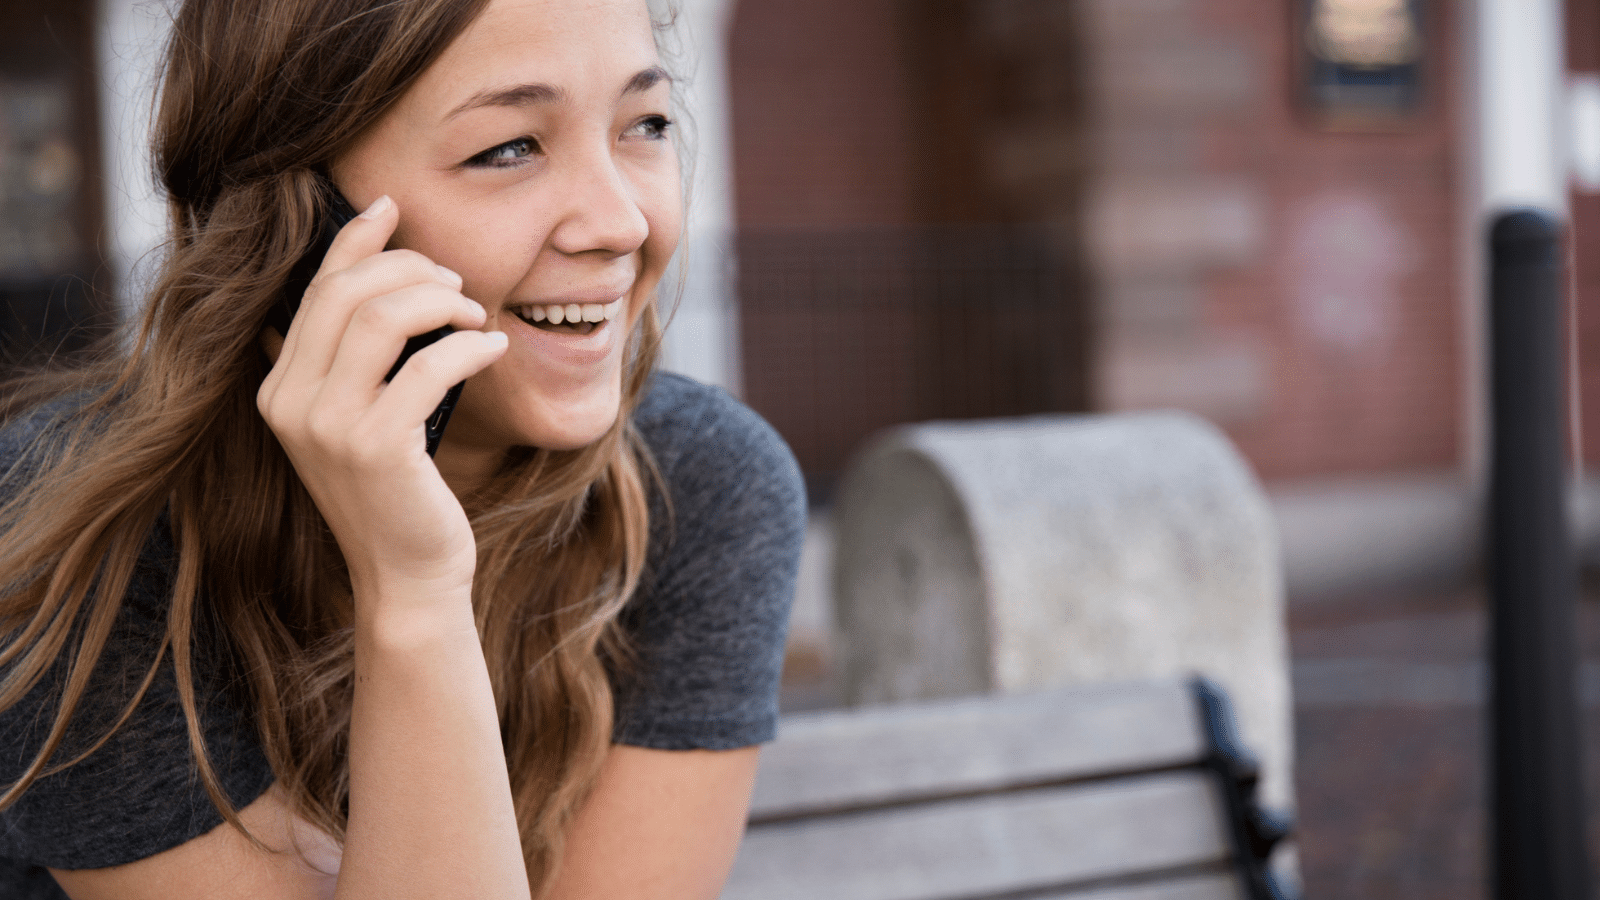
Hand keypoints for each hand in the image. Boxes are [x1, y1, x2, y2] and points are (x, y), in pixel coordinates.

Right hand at [257, 195, 506, 604]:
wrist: (407, 575)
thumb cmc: (397, 492)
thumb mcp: (361, 418)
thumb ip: (352, 359)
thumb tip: (371, 277)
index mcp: (278, 387)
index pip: (315, 288)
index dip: (355, 239)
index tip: (392, 208)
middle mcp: (289, 402)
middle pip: (346, 291)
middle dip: (410, 268)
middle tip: (457, 284)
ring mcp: (328, 425)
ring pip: (381, 317)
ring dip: (440, 301)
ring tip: (475, 313)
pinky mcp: (376, 447)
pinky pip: (428, 366)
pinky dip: (470, 346)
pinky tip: (493, 348)